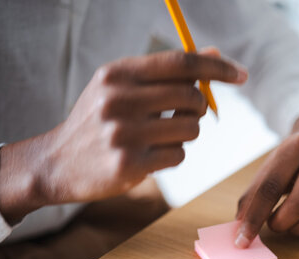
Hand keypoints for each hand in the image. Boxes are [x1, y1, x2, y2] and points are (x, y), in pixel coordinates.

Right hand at [0, 50, 247, 224]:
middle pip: (191, 96)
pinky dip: (173, 156)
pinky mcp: (130, 164)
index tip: (241, 74)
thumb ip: (166, 72)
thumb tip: (212, 54)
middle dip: (198, 107)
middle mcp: (119, 99)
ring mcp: (123, 133)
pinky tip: (149, 157)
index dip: (217, 67)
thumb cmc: (99, 121)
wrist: (57, 163)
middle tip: (183, 115)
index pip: (181, 62)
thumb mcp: (123, 87)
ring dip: (185, 134)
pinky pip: (178, 155)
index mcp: (118, 73)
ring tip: (160, 137)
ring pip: (190, 129)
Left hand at [235, 114, 298, 247]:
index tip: (243, 238)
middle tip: (272, 225)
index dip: (254, 217)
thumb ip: (252, 196)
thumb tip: (241, 228)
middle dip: (279, 223)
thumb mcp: (269, 168)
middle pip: (298, 205)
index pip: (271, 187)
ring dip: (296, 229)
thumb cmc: (292, 160)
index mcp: (295, 147)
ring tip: (287, 224)